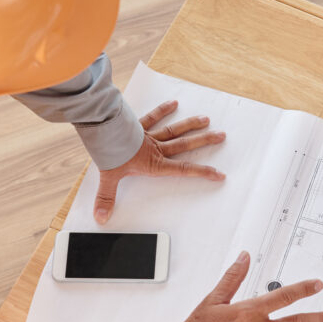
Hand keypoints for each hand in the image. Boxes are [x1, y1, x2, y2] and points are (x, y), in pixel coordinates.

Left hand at [93, 100, 225, 222]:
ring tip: (205, 119)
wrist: (102, 130)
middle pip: (185, 144)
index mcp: (153, 164)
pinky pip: (153, 117)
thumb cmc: (109, 153)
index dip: (202, 172)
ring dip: (191, 125)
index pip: (183, 170)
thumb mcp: (109, 178)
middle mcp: (155, 148)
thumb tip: (102, 217)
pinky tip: (173, 103)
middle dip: (204, 141)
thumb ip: (106, 198)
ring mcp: (148, 135)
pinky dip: (162, 110)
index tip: (218, 173)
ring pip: (174, 130)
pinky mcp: (138, 125)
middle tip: (220, 136)